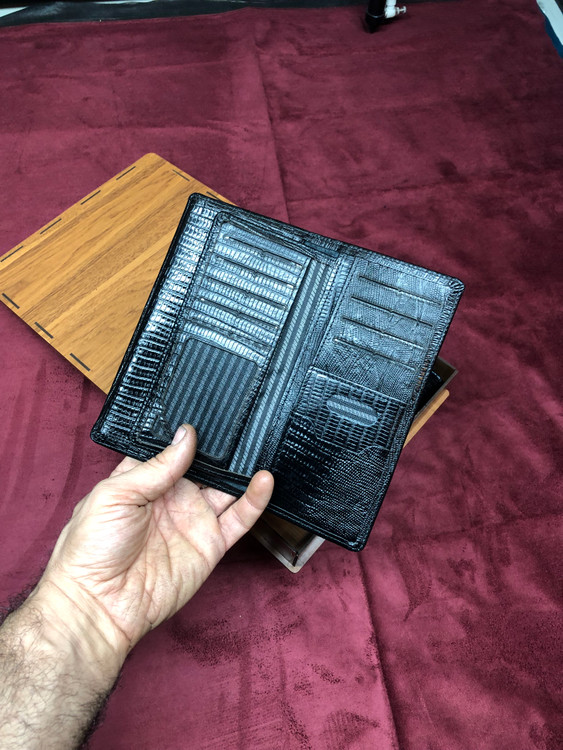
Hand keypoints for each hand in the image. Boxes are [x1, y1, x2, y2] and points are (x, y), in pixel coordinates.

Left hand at [38, 424, 273, 658]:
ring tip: (260, 444)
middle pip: (205, 466)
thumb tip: (187, 435)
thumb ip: (156, 466)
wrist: (101, 605)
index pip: (172, 449)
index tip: (209, 409)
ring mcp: (193, 520)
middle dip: (222, 447)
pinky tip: (265, 479)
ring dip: (242, 469)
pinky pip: (239, 519)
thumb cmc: (92, 547)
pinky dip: (255, 500)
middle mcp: (172, 497)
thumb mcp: (116, 494)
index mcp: (143, 480)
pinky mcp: (211, 544)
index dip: (188, 433)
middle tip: (242, 422)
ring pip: (226, 488)